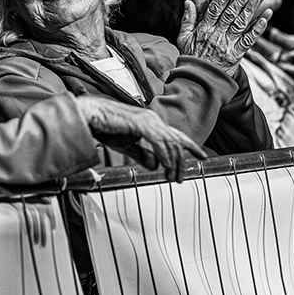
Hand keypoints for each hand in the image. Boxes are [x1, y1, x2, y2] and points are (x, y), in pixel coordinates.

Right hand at [76, 95, 208, 180]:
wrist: (90, 117)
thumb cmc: (106, 128)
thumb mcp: (128, 147)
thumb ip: (143, 155)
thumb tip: (156, 165)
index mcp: (151, 123)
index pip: (176, 134)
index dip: (191, 146)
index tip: (203, 156)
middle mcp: (153, 120)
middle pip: (177, 141)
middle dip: (183, 161)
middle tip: (181, 178)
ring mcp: (148, 121)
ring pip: (171, 143)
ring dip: (174, 163)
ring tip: (172, 178)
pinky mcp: (141, 124)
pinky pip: (159, 143)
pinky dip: (165, 157)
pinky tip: (166, 168)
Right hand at [177, 0, 271, 76]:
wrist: (198, 82)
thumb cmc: (191, 57)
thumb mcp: (184, 37)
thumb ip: (188, 17)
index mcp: (203, 29)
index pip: (215, 7)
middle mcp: (216, 35)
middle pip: (231, 11)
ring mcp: (227, 45)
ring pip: (241, 23)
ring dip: (251, 7)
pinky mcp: (237, 55)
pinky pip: (249, 40)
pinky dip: (258, 28)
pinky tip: (267, 16)